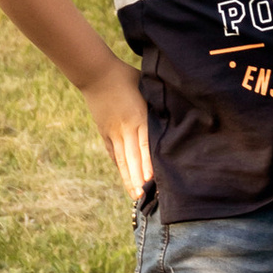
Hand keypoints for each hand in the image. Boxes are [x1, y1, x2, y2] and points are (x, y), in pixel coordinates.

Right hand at [77, 52, 154, 197]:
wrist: (97, 73)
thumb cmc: (127, 77)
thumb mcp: (146, 88)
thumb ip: (157, 105)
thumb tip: (174, 115)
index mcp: (138, 117)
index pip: (145, 145)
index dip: (148, 164)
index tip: (153, 182)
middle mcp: (125, 128)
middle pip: (133, 158)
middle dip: (138, 180)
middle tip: (144, 198)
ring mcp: (113, 132)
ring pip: (122, 160)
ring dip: (128, 179)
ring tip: (134, 196)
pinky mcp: (105, 133)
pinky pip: (114, 153)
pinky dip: (120, 167)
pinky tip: (125, 178)